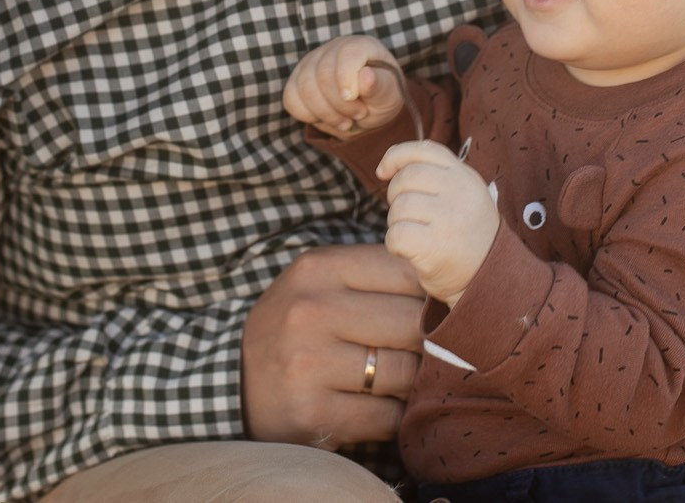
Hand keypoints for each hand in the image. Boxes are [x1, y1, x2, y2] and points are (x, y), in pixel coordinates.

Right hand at [241, 244, 424, 447]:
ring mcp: (309, 364)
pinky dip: (393, 416)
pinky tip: (378, 407)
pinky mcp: (313, 414)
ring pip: (405, 371)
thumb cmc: (295, 328)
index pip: (408, 272)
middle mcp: (311, 311)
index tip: (439, 309)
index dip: (434, 294)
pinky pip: (387, 416)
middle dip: (428, 340)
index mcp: (319, 268)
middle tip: (426, 349)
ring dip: (413, 381)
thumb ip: (375, 276)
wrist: (232, 383)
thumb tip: (451, 284)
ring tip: (399, 379)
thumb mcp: (320, 283)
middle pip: (413, 322)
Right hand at [283, 35, 406, 137]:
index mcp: (360, 46)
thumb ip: (380, 86)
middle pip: (322, 74)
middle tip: (359, 115)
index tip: (355, 100)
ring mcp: (311, 63)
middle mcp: (333, 49)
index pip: (347, 53)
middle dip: (340, 104)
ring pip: (304, 88)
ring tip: (345, 122)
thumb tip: (366, 76)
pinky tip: (325, 118)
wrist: (367, 109)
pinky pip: (291, 99)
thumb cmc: (380, 97)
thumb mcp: (389, 95)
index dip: (347, 78)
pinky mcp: (296, 81)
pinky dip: (307, 115)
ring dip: (324, 113)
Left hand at [376, 140, 497, 304]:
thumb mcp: (463, 197)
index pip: (425, 150)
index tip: (383, 171)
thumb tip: (387, 167)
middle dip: (395, 196)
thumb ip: (436, 176)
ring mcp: (449, 218)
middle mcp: (460, 192)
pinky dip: (395, 245)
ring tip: (417, 236)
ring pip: (399, 207)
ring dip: (397, 223)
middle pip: (406, 177)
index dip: (396, 156)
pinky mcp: (436, 246)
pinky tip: (411, 252)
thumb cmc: (467, 238)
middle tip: (408, 216)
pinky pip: (396, 235)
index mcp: (466, 176)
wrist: (492, 281)